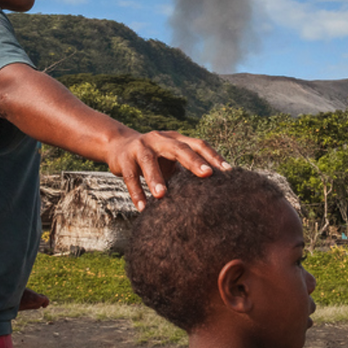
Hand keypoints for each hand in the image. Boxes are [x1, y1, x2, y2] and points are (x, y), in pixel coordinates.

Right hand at [104, 130, 229, 210]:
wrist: (118, 146)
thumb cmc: (153, 158)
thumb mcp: (170, 159)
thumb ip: (186, 169)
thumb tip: (213, 191)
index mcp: (175, 139)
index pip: (198, 144)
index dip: (213, 156)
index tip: (228, 171)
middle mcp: (160, 139)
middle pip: (178, 148)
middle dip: (193, 161)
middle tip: (207, 175)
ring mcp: (140, 147)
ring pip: (149, 161)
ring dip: (156, 179)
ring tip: (162, 196)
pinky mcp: (124, 159)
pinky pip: (130, 176)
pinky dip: (136, 192)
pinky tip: (142, 208)